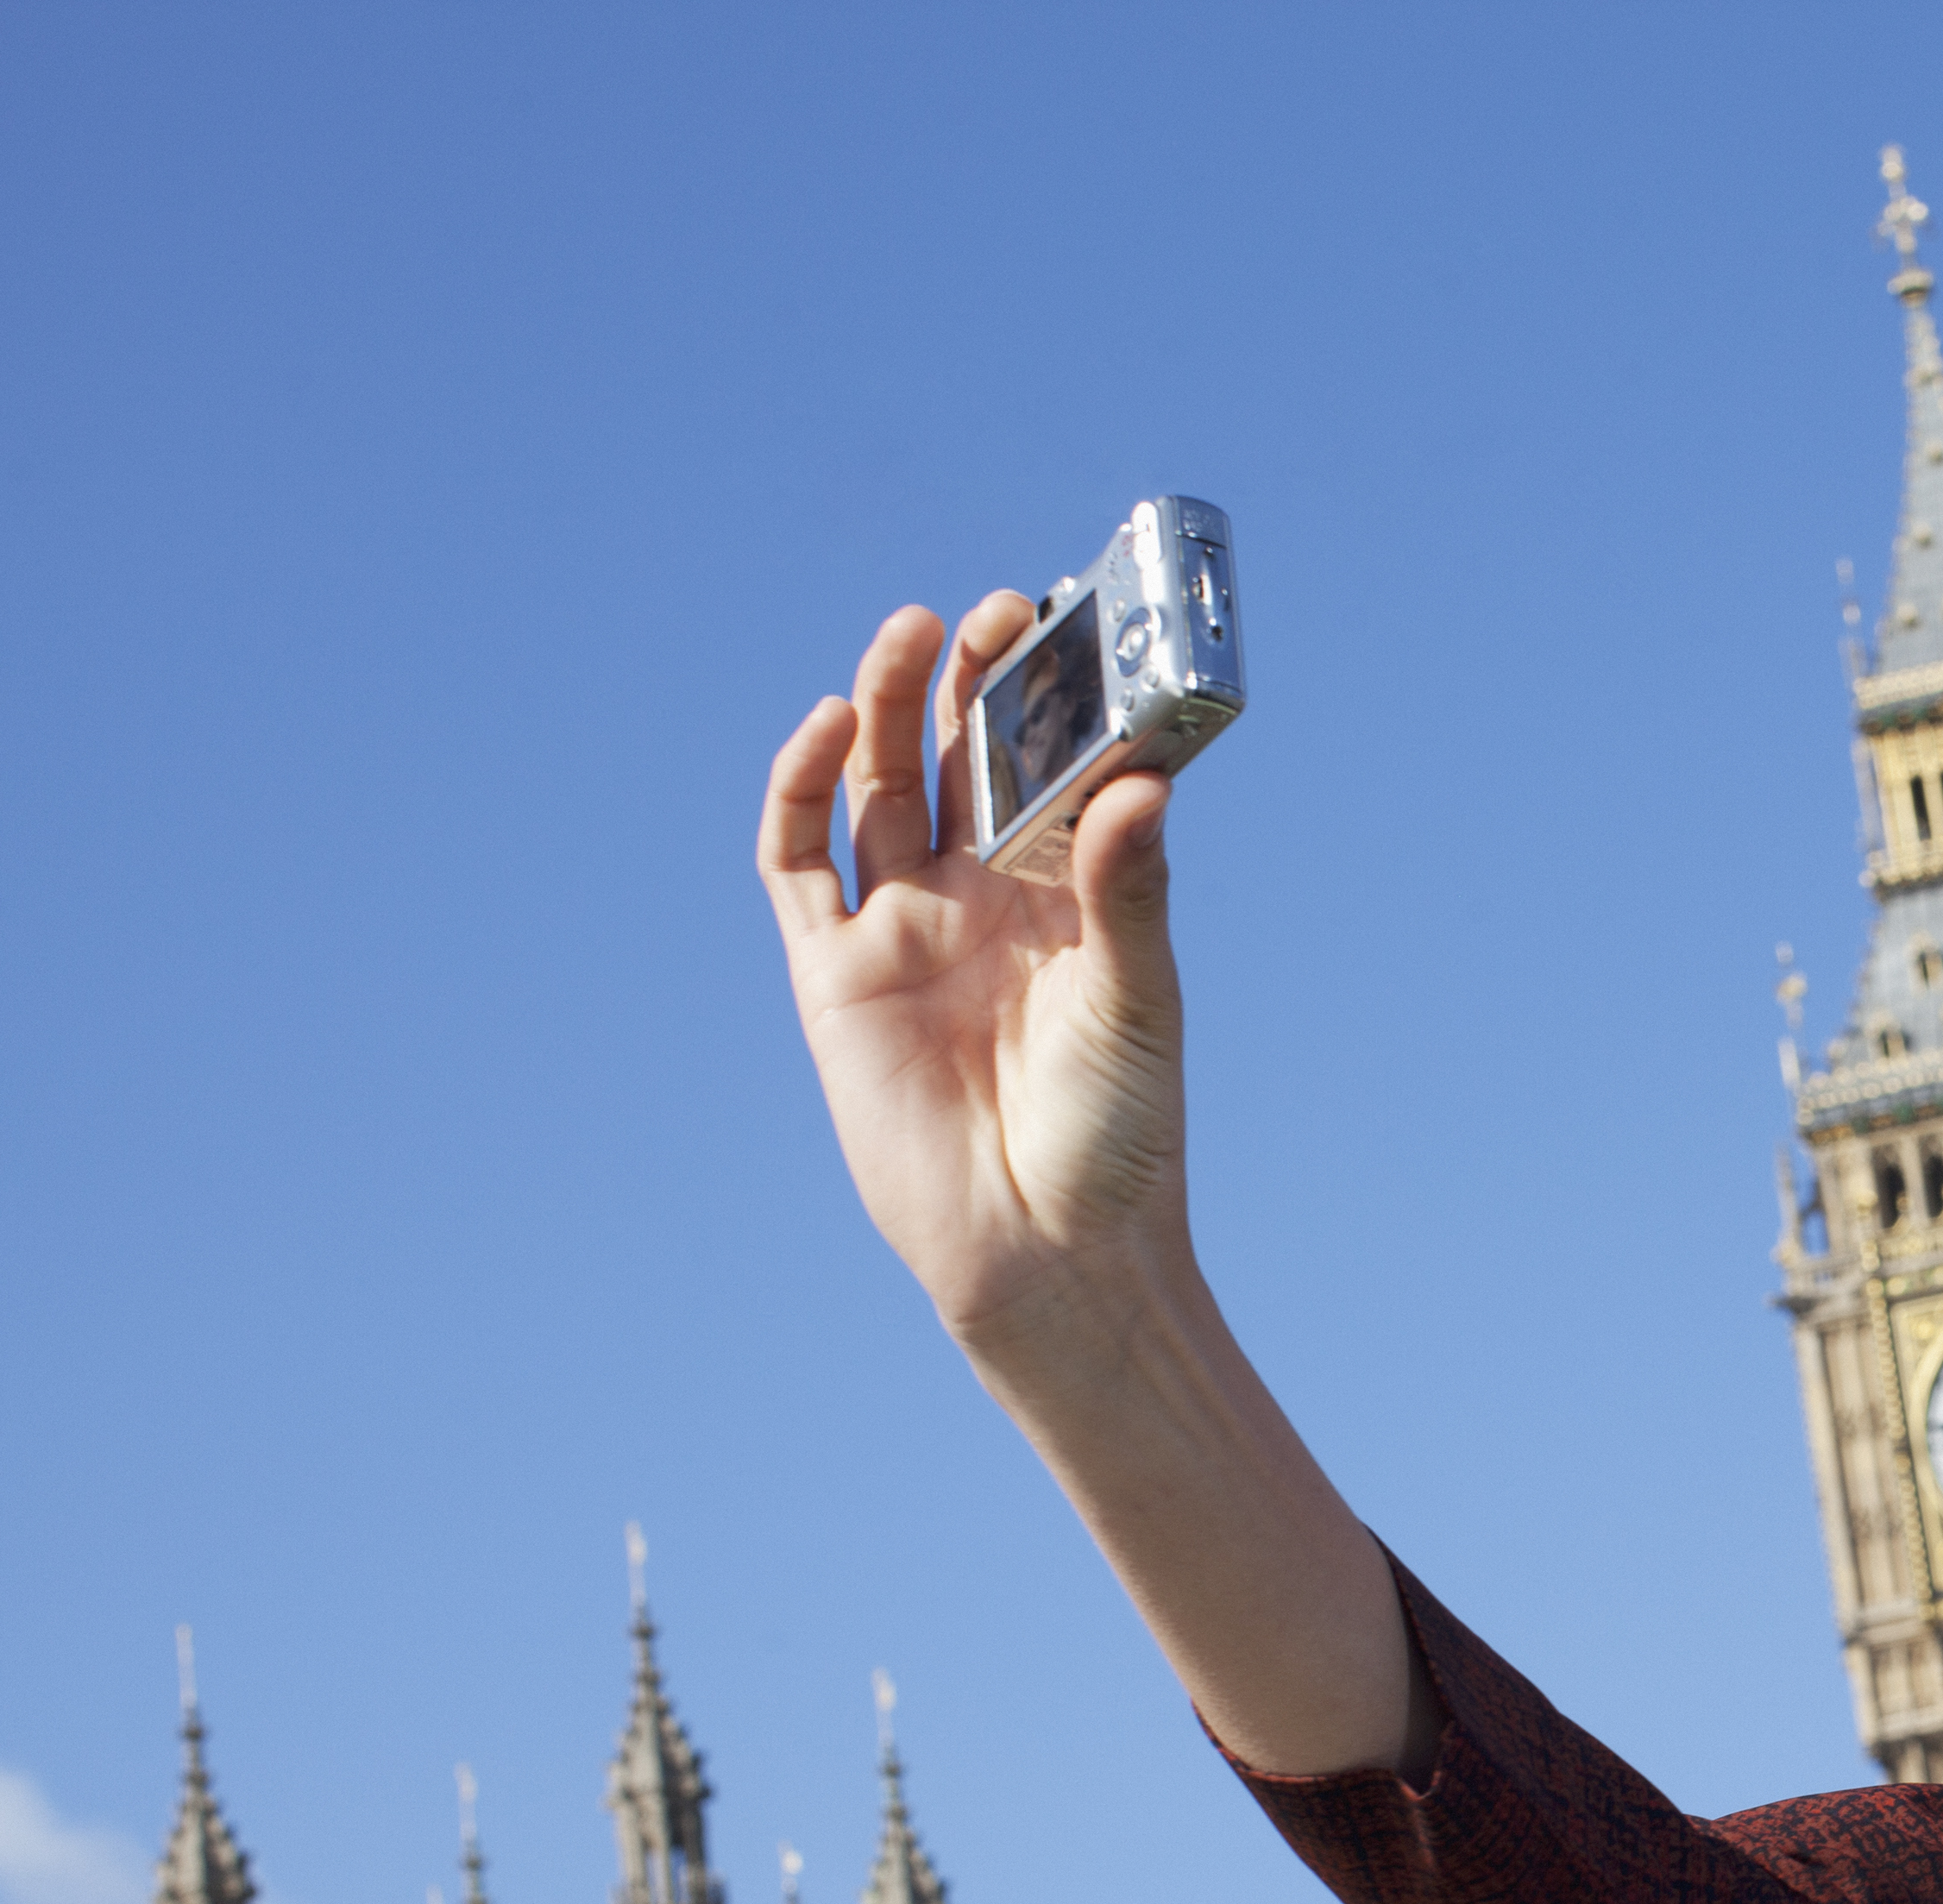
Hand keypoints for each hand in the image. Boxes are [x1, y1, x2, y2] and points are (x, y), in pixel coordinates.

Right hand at [758, 598, 1191, 1377]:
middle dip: (968, 680)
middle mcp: (979, 896)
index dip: (1050, 694)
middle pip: (958, 756)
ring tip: (911, 633)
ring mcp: (904, 928)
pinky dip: (802, 789)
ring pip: (879, 787)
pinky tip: (828, 727)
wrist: (1047, 1252)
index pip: (1049, 764)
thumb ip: (1131, 891)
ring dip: (887, 705)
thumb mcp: (1135, 1001)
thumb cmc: (1116, 1138)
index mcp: (1064, 893)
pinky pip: (799, 864)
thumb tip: (1143, 781)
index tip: (1071, 623)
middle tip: (993, 612)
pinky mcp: (836, 974)